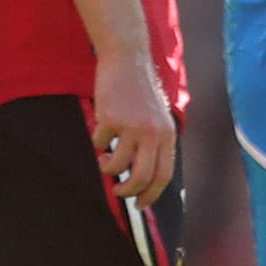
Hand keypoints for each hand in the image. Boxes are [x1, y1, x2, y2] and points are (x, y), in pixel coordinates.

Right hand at [89, 46, 176, 207]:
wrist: (127, 61)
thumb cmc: (140, 92)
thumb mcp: (158, 119)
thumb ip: (155, 143)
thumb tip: (144, 176)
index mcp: (168, 135)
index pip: (163, 175)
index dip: (151, 194)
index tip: (140, 204)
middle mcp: (153, 133)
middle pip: (141, 176)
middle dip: (128, 192)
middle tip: (119, 194)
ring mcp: (131, 126)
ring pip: (117, 164)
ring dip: (108, 168)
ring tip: (104, 160)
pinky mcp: (110, 118)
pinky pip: (100, 143)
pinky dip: (98, 142)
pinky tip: (101, 129)